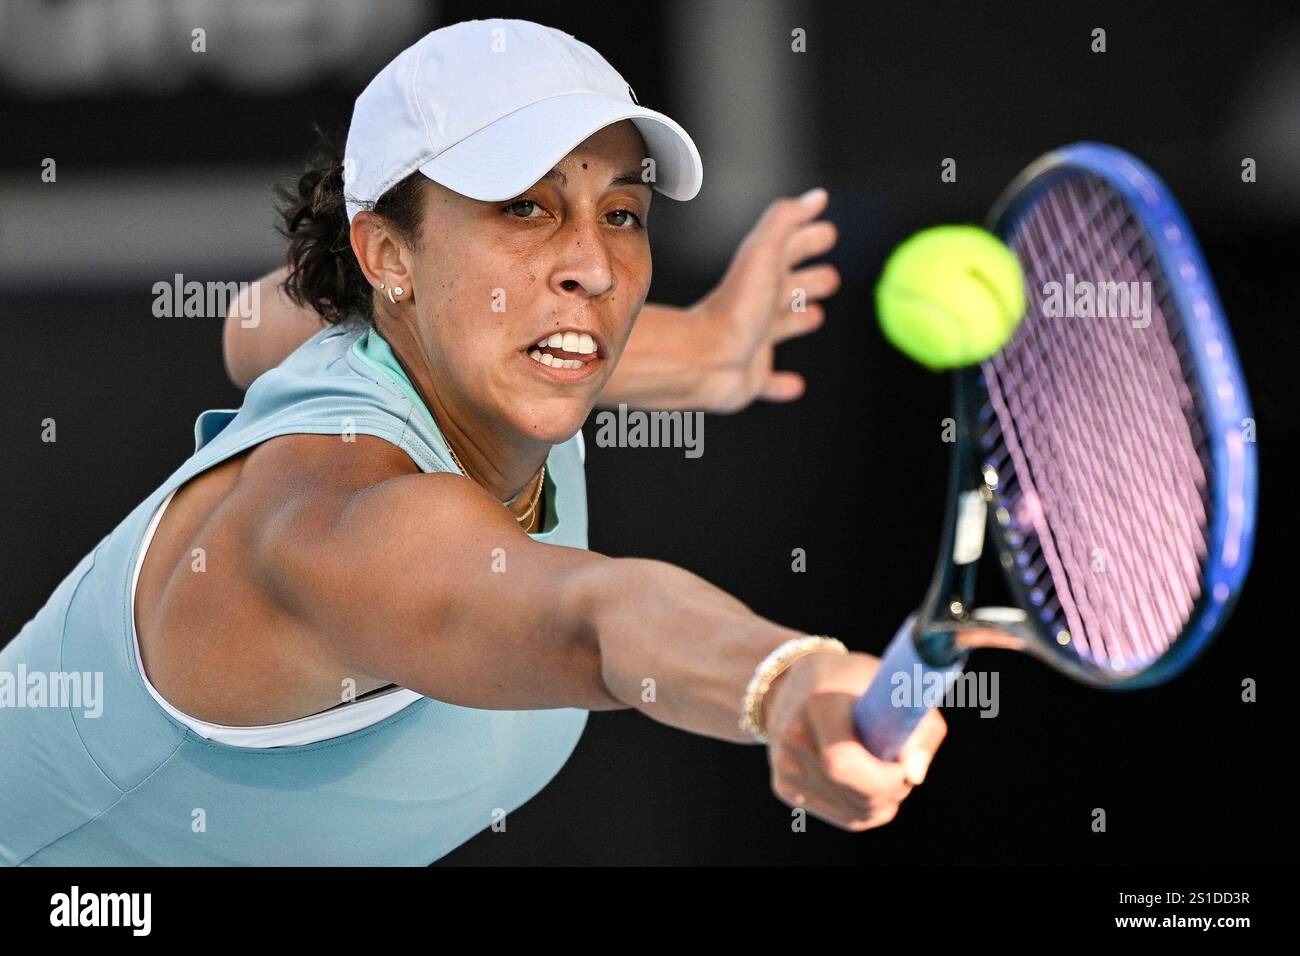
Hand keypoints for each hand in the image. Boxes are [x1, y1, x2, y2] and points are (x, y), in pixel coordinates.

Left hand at [688, 188, 840, 412]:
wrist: (705, 359)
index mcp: (760, 277)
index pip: (789, 250)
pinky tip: (795, 386)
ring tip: (816, 315)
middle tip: (831, 277)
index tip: (828, 231)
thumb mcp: (763, 253)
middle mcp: (757, 307)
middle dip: (809, 280)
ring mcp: (754, 343)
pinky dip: (782, 384)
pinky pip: (770, 382)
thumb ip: (786, 220)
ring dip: (799, 320)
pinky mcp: (752, 377)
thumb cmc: (736, 307)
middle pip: (787, 288)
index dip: (808, 239)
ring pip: (781, 328)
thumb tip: (817, 196)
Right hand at [760, 650, 946, 830]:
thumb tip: (915, 776)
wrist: (792, 681)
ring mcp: (785, 766)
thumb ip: (920, 729)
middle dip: (892, 791)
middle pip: (855, 796)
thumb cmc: (854, 681)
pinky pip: (844, 816)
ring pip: (855, 814)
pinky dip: (867, 807)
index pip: (842, 763)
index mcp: (817, 704)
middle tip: (904, 768)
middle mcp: (793, 738)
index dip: (883, 778)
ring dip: (883, 802)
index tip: (905, 766)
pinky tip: (869, 781)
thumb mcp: (894, 687)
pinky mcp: (786, 787)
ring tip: (885, 768)